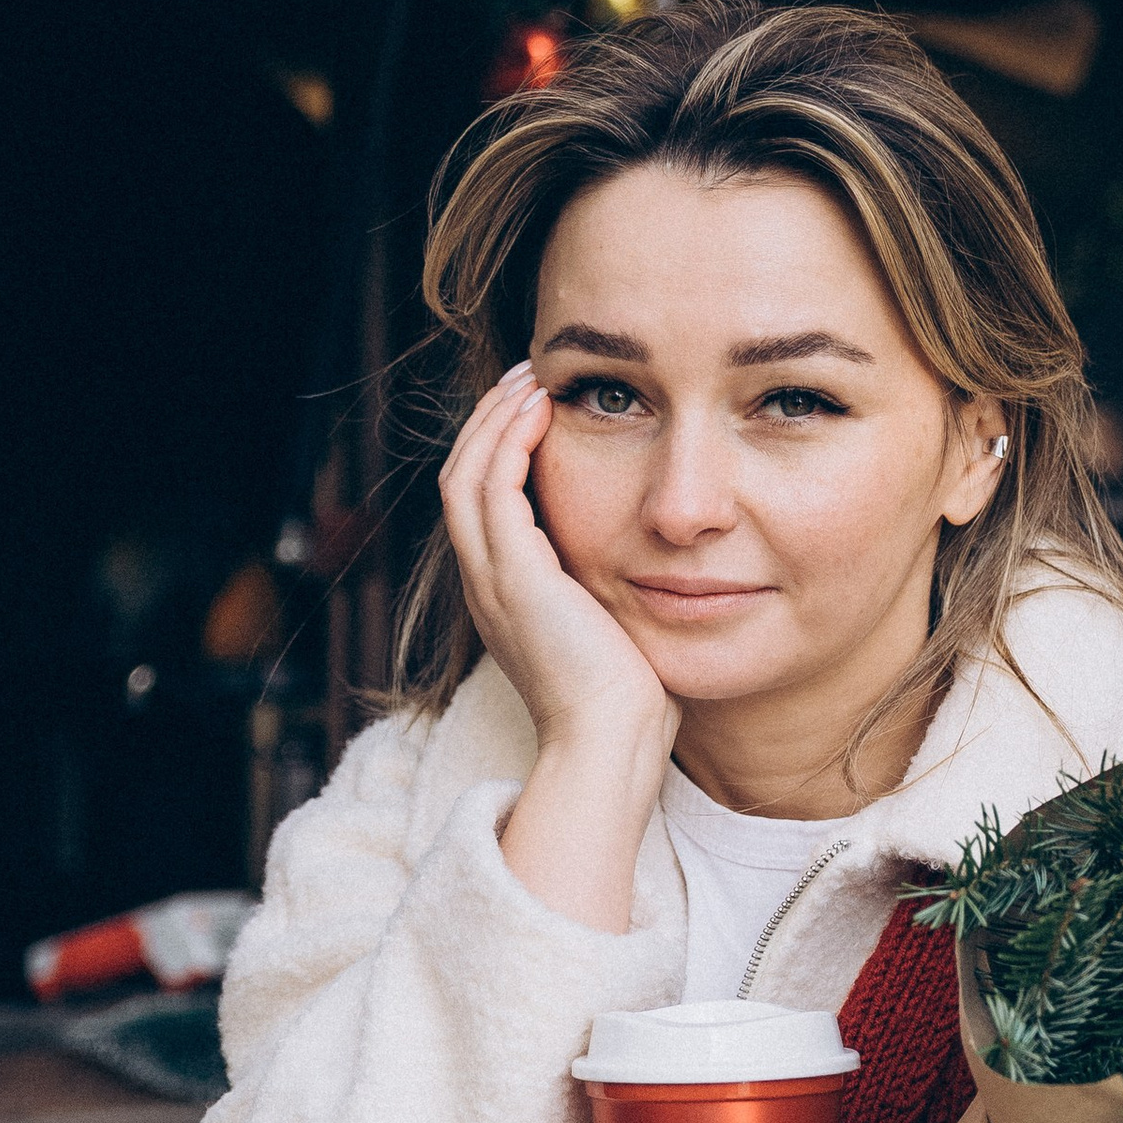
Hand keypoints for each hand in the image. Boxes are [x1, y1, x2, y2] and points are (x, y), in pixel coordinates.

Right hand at [440, 363, 673, 928]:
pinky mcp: (516, 579)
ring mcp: (494, 581)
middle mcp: (488, 584)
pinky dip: (510, 443)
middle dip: (492, 421)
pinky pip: (494, 491)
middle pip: (463, 478)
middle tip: (529, 376)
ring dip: (496, 420)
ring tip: (531, 379)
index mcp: (507, 595)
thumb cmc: (632, 702)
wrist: (611, 746)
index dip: (502, 448)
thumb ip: (615, 592)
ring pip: (468, 475)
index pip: (484, 503)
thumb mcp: (618, 630)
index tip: (539, 407)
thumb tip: (659, 566)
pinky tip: (540, 412)